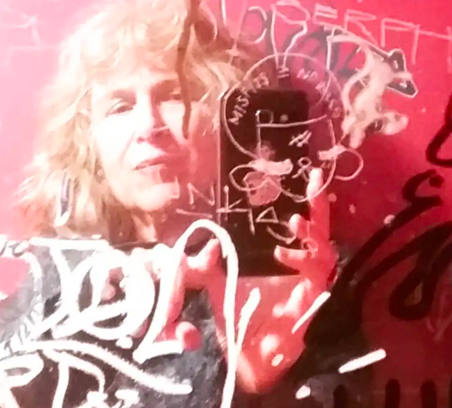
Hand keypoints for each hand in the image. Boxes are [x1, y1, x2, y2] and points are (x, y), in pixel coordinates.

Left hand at [206, 168, 336, 392]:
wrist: (245, 356)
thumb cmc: (239, 317)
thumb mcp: (219, 285)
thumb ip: (210, 265)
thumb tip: (209, 241)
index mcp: (288, 262)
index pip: (303, 228)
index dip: (309, 204)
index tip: (309, 176)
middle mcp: (304, 272)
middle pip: (321, 234)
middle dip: (320, 207)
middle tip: (316, 181)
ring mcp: (309, 289)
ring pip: (324, 256)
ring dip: (311, 236)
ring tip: (295, 221)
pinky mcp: (309, 306)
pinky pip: (314, 282)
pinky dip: (301, 264)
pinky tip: (281, 253)